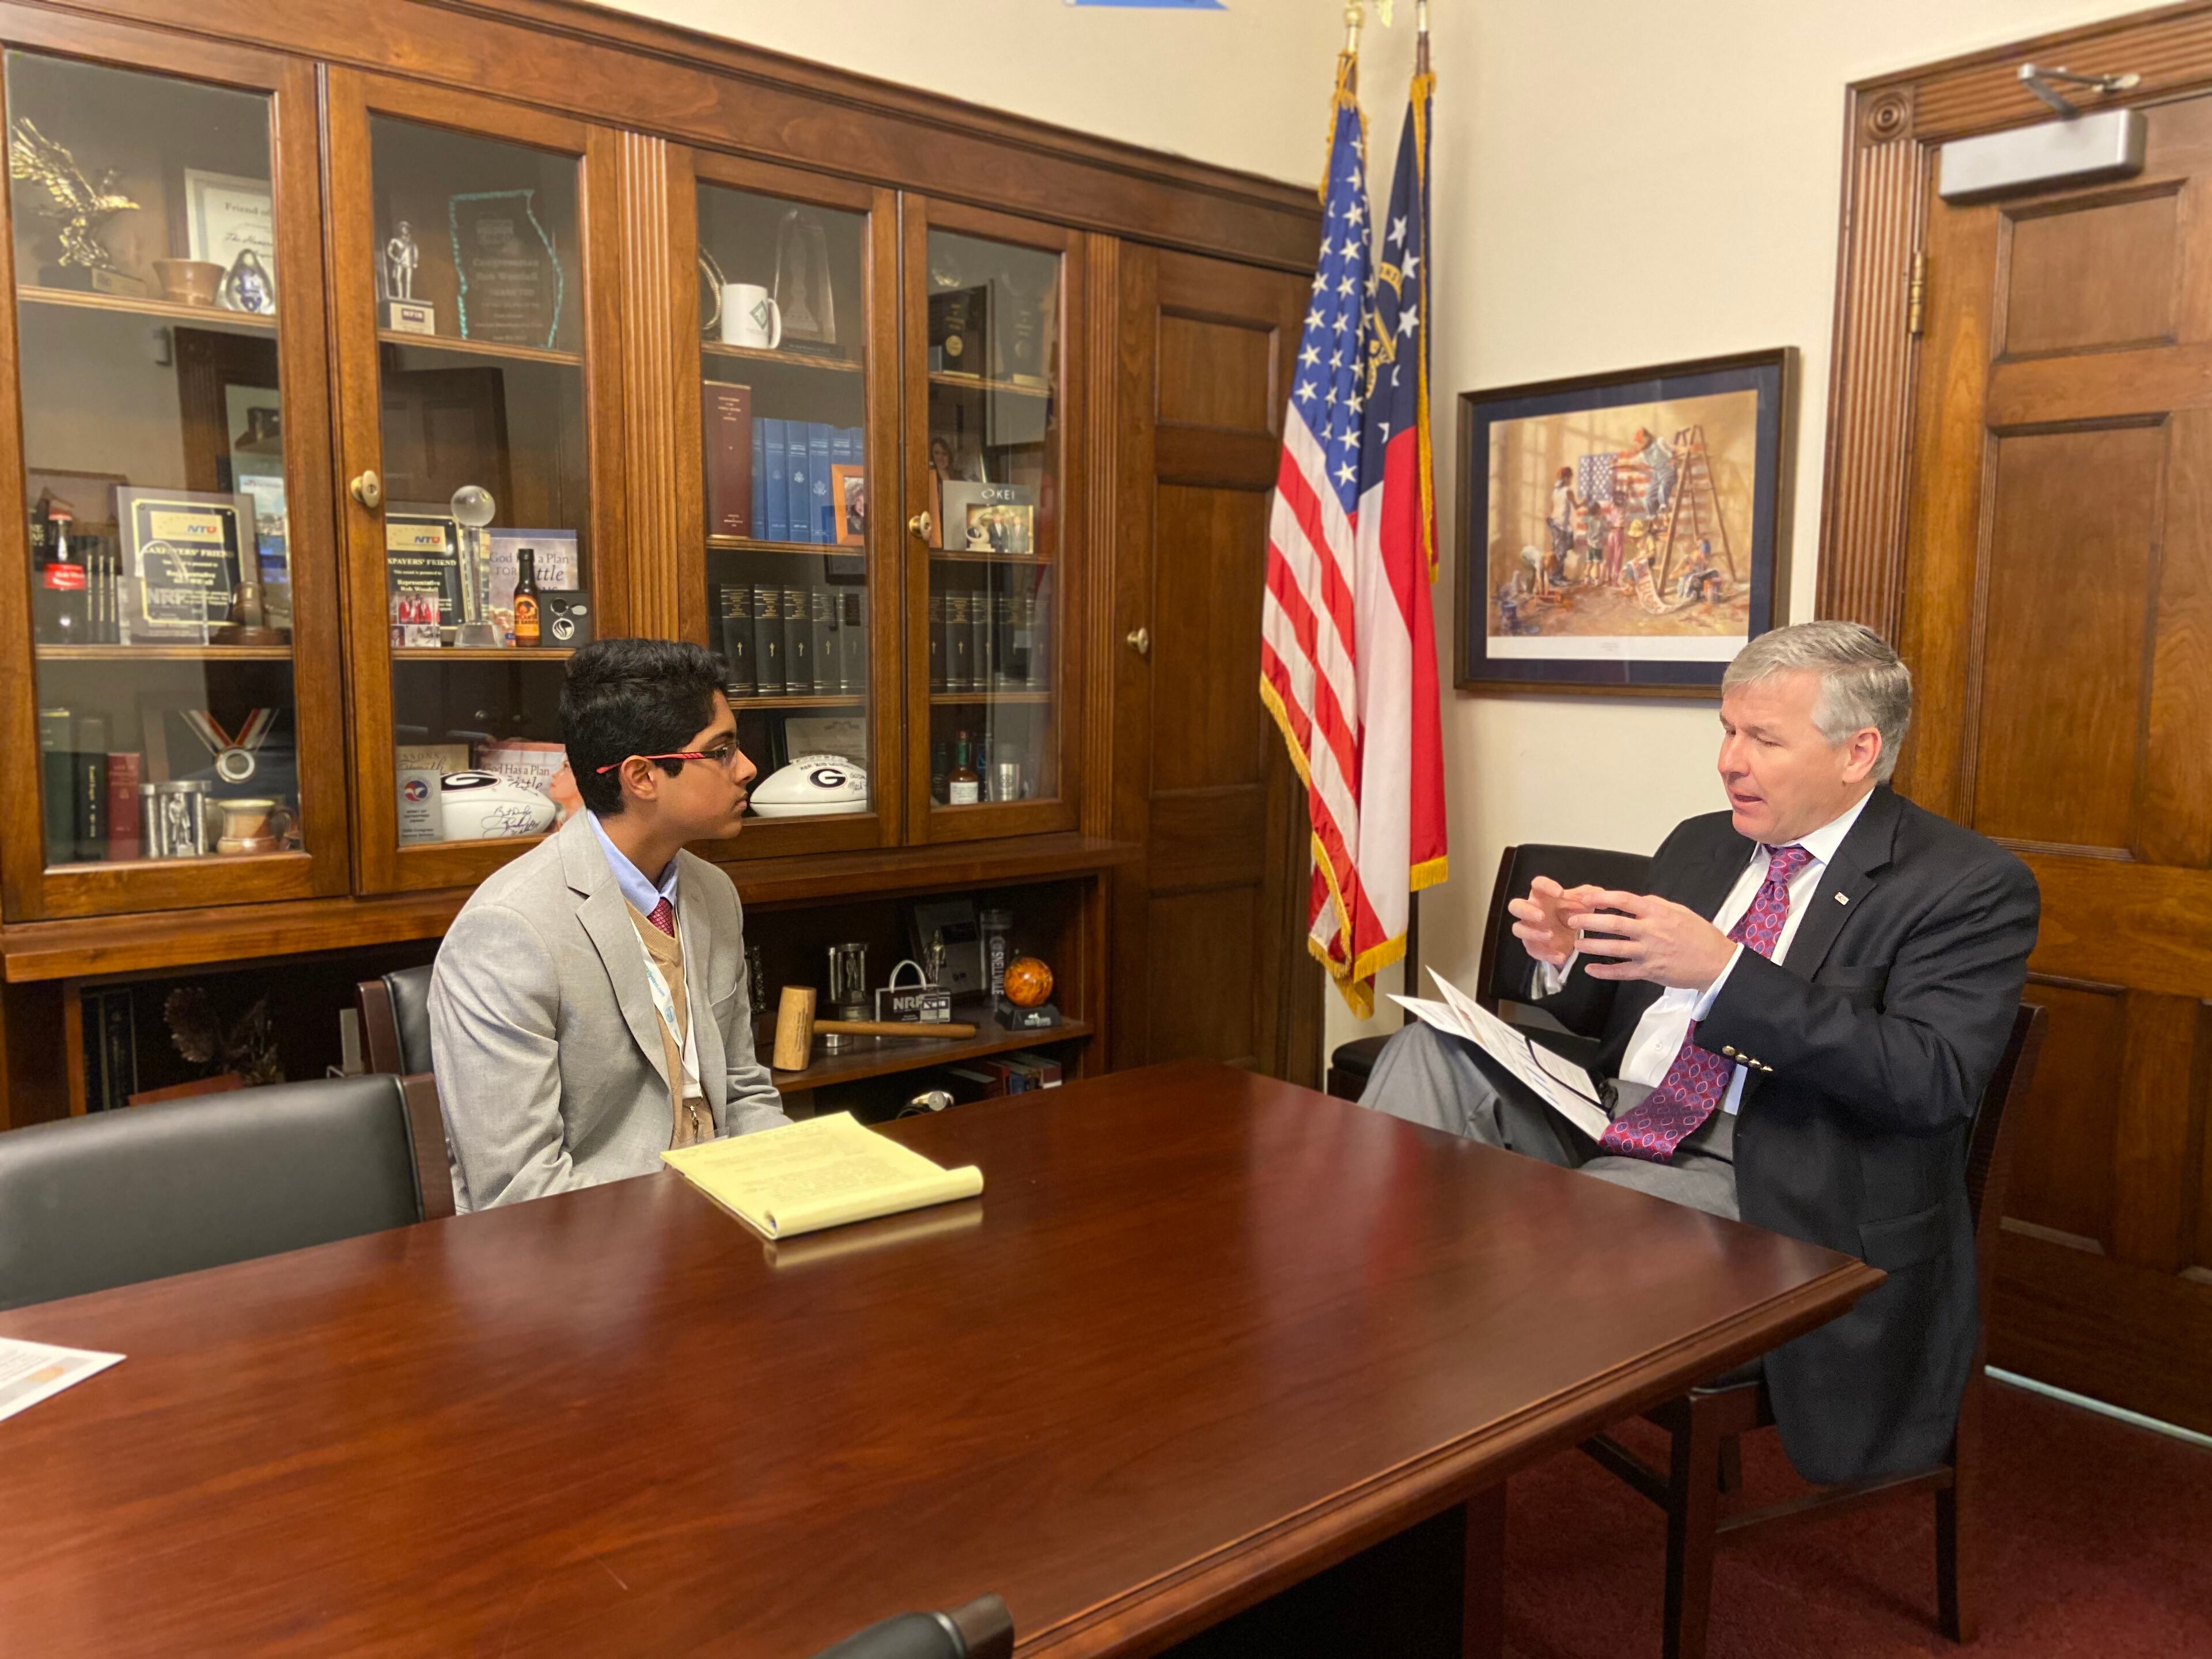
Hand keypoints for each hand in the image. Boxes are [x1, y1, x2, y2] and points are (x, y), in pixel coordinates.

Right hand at [1506, 877, 1608, 968]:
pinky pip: (1532, 950)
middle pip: (1515, 906)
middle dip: (1526, 910)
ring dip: (1532, 932)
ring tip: (1550, 935)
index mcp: (1542, 895)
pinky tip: (1560, 956)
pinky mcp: (1532, 946)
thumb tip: (1600, 894)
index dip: (1546, 886)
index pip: (1537, 884)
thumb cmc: (1573, 913)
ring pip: (1517, 929)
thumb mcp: (1582, 902)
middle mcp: (1531, 910)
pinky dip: (1546, 954)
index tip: (1560, 892)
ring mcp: (1529, 929)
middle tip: (1542, 916)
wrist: (1571, 936)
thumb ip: (1589, 895)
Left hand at [1564, 890, 1735, 990]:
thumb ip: (1655, 904)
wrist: (1717, 963)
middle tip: (1572, 921)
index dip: (1602, 898)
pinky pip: (1623, 972)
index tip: (1586, 898)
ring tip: (1577, 945)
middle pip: (1615, 924)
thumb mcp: (1680, 911)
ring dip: (1593, 946)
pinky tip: (1590, 970)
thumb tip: (1635, 900)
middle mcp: (1652, 932)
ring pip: (1615, 949)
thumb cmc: (1700, 935)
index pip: (1625, 901)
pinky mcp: (1650, 972)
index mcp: (1659, 913)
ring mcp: (1650, 953)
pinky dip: (1605, 972)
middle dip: (1590, 922)